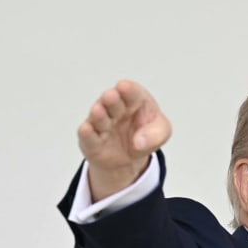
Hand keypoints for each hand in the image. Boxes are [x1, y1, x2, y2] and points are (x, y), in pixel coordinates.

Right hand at [78, 80, 171, 201]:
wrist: (129, 159)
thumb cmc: (144, 135)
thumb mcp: (161, 132)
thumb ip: (157, 134)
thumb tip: (140, 142)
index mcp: (134, 101)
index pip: (131, 91)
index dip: (128, 89)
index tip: (125, 87)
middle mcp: (115, 109)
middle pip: (112, 102)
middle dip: (111, 99)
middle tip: (111, 96)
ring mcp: (101, 124)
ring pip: (98, 117)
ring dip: (98, 115)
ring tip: (99, 111)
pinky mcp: (91, 141)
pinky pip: (88, 136)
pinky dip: (87, 133)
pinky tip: (86, 129)